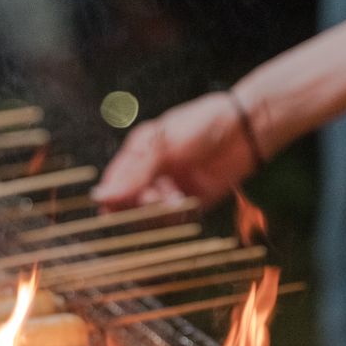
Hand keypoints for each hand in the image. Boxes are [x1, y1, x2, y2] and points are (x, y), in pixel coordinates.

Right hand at [91, 91, 259, 209]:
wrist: (245, 130)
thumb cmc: (201, 125)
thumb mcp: (161, 145)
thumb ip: (134, 173)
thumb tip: (100, 197)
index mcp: (139, 154)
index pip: (114, 184)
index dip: (112, 198)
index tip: (112, 209)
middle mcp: (152, 174)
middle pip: (130, 205)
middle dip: (139, 206)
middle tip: (154, 198)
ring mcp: (171, 189)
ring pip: (151, 217)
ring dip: (159, 213)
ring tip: (176, 199)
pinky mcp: (192, 203)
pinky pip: (174, 221)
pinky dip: (175, 218)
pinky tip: (185, 204)